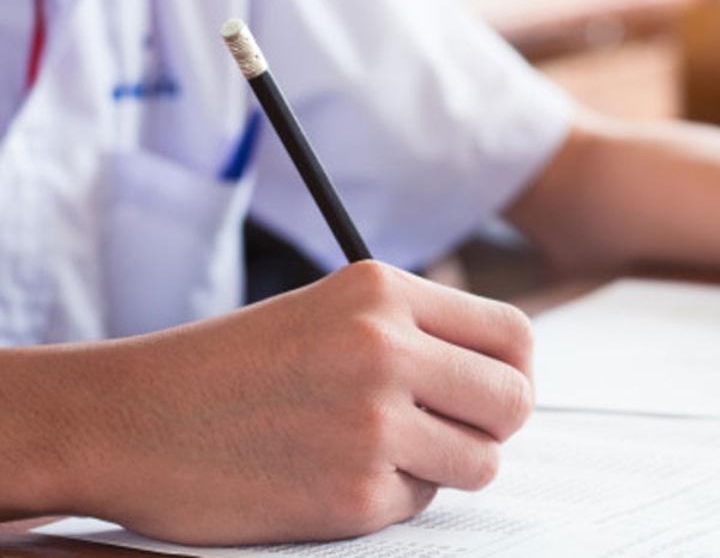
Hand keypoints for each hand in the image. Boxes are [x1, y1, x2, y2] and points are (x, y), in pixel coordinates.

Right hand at [39, 261, 533, 544]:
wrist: (129, 421)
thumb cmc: (230, 367)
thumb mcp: (330, 312)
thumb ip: (418, 331)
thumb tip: (506, 373)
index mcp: (383, 292)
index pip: (513, 336)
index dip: (513, 371)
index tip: (490, 391)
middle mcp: (385, 348)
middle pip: (514, 401)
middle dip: (492, 425)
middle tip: (452, 432)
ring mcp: (371, 423)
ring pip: (480, 461)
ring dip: (443, 467)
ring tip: (381, 452)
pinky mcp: (353, 494)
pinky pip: (418, 504)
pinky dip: (386, 498)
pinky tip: (329, 475)